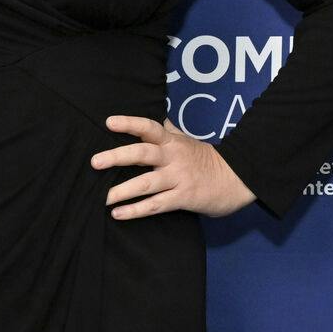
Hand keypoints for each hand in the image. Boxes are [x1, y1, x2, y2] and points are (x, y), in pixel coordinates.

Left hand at [92, 115, 255, 219]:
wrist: (237, 179)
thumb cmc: (207, 160)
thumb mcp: (188, 141)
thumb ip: (169, 131)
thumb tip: (157, 118)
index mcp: (173, 142)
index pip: (149, 127)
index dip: (129, 123)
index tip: (109, 122)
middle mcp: (173, 158)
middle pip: (142, 153)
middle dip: (117, 156)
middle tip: (95, 162)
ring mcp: (178, 178)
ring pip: (146, 183)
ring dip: (122, 190)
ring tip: (101, 197)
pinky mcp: (183, 198)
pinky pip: (156, 205)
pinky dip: (136, 210)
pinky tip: (119, 214)